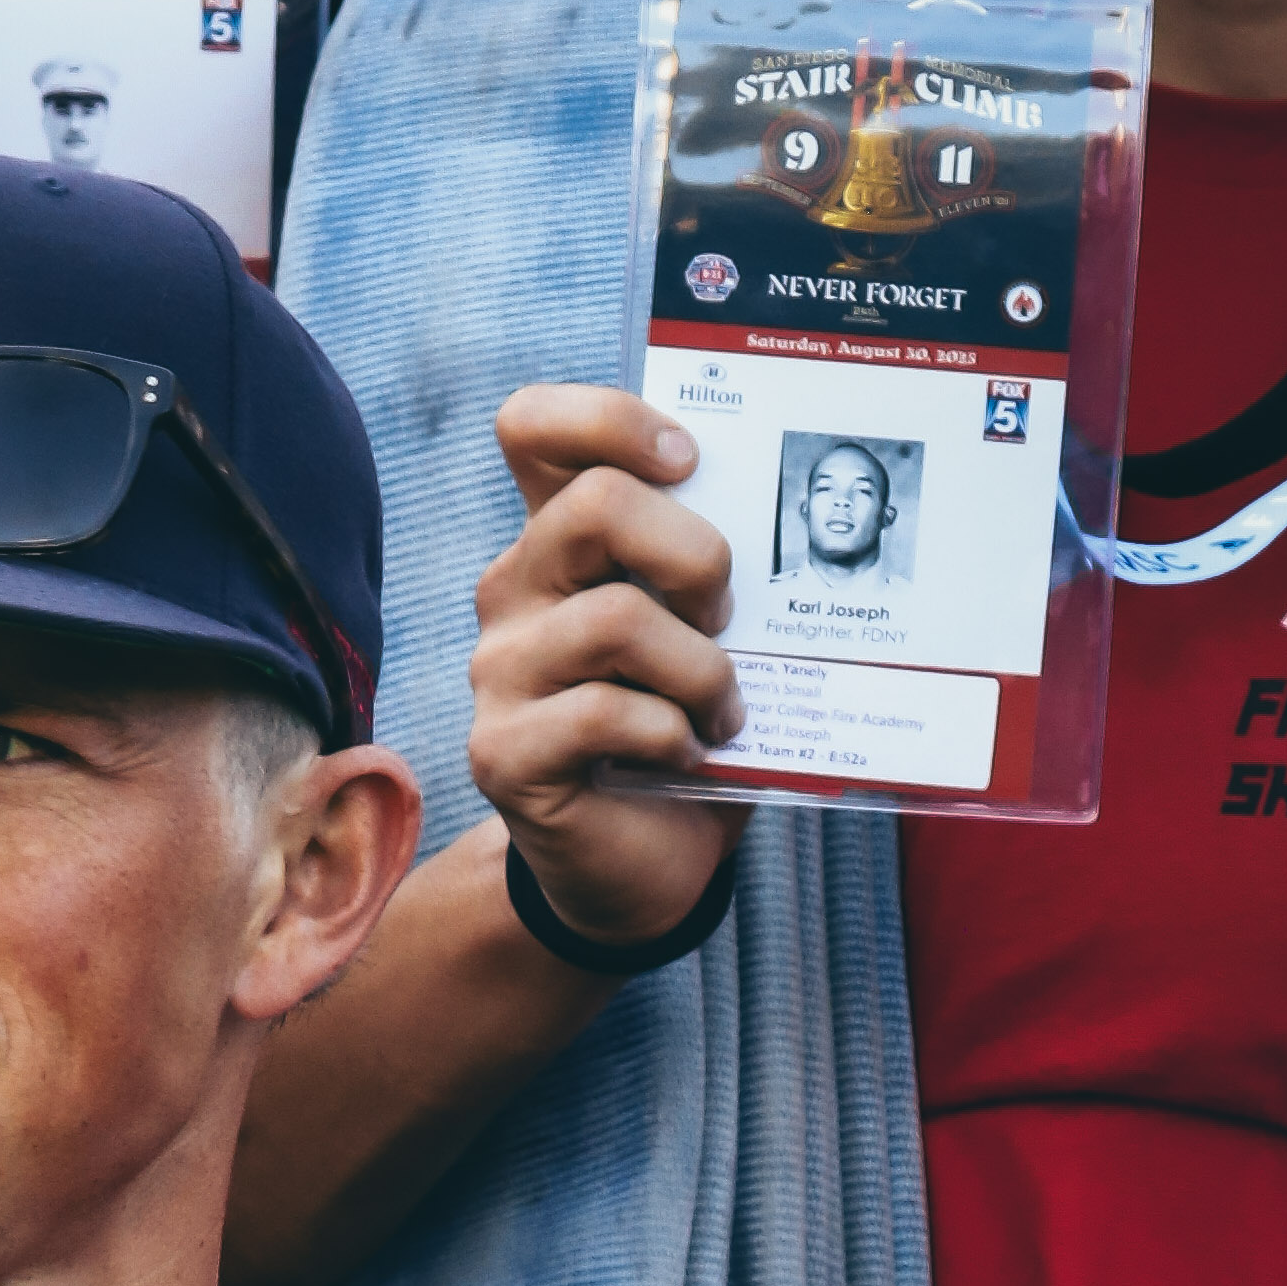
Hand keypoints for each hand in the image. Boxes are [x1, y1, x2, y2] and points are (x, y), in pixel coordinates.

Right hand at [469, 387, 741, 966]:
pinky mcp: (503, 752)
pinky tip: (689, 756)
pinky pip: (601, 715)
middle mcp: (514, 591)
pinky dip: (670, 735)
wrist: (643, 865)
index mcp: (559, 540)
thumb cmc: (681, 731)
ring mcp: (499, 672)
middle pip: (593, 507)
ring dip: (699, 669)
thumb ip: (707, 569)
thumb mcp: (701, 631)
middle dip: (693, 556)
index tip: (687, 463)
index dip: (609, 420)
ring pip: (613, 620)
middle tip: (727, 617)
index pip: (533, 426)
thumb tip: (787, 528)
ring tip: (724, 708)